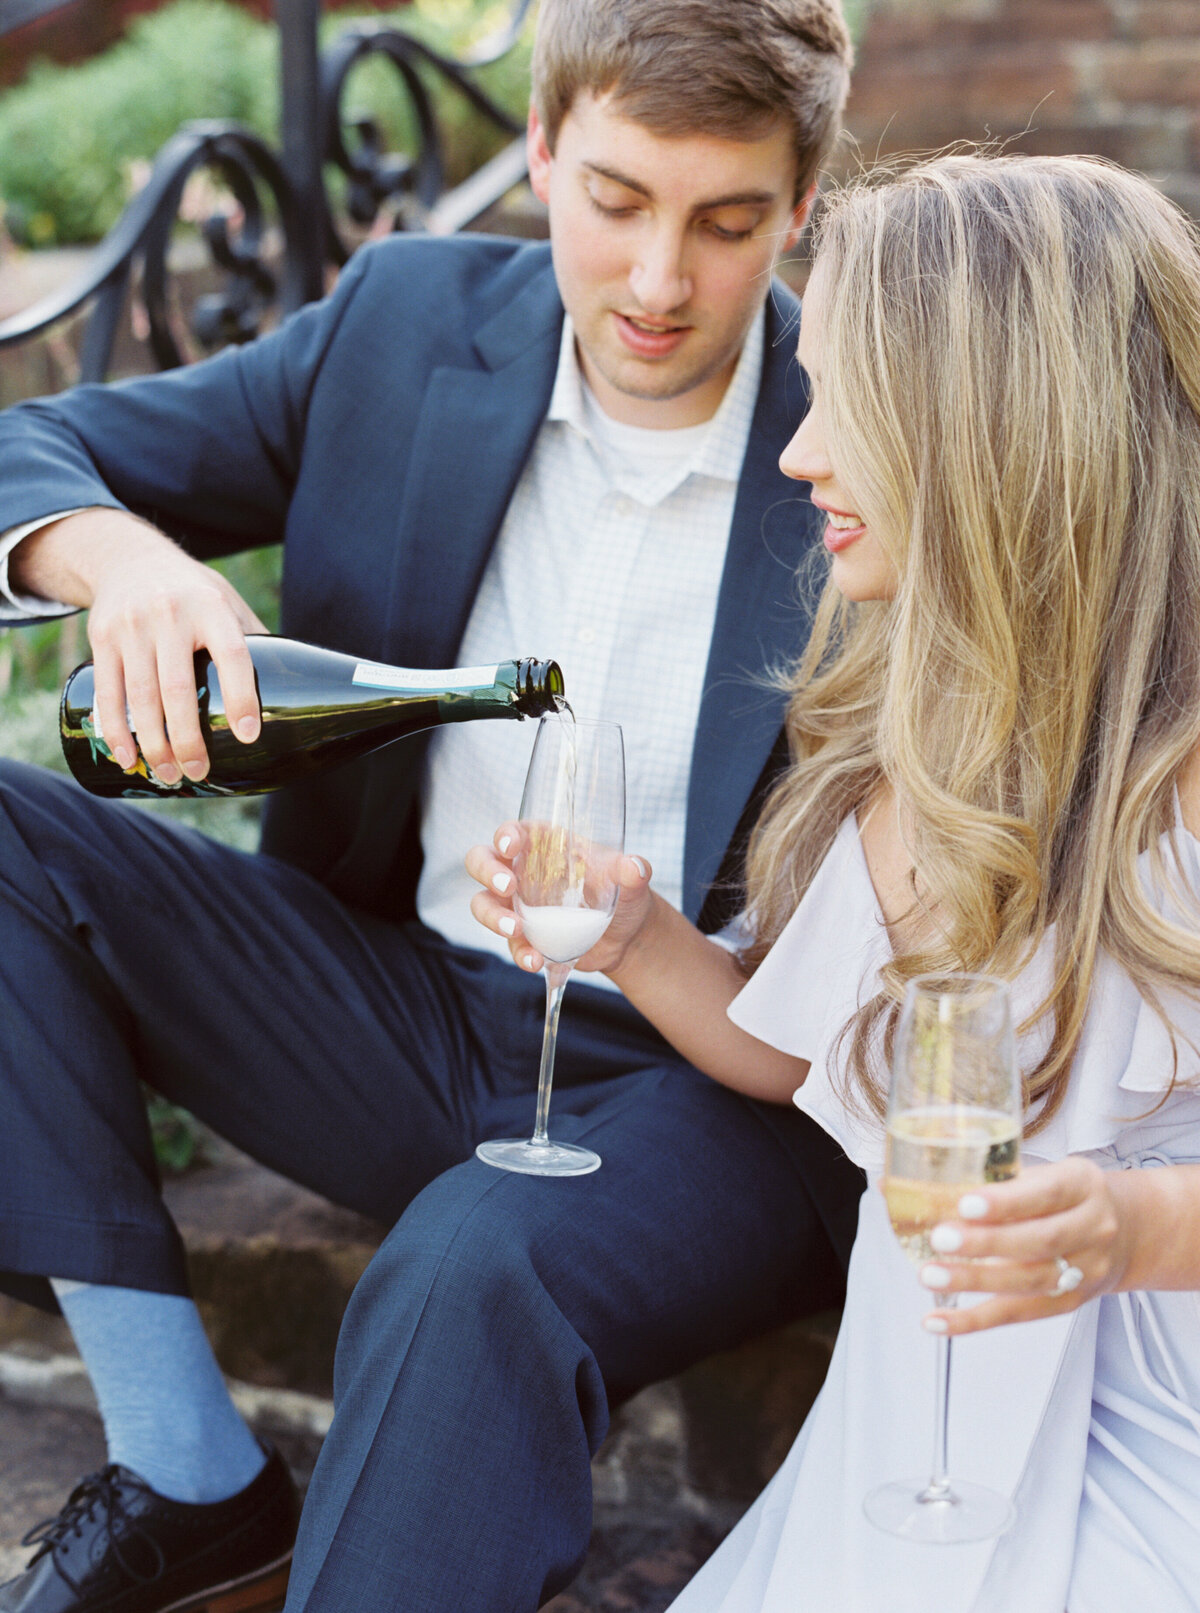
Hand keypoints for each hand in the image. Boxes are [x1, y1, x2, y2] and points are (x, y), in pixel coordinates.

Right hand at [20, 510, 266, 783]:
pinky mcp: (102, 638)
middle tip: (199, 771)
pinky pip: (107, 692)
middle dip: (187, 738)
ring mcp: (132, 626)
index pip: (232, 656)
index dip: (241, 697)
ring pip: (140, 696)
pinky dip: (115, 730)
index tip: (248, 735)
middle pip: (178, 688)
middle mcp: (169, 614)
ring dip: (153, 744)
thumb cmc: (193, 592)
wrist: (130, 559)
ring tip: (169, 775)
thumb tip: (293, 689)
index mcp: (211, 607)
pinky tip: (127, 758)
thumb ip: (253, 639)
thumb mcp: (227, 601)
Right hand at [465, 825, 654, 973]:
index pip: (514, 830)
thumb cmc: (625, 895)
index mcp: (547, 845)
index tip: (511, 845)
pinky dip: (518, 952)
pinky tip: (535, 960)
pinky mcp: (523, 936)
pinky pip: (509, 942)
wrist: (628, 938)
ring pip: (483, 903)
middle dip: (487, 872)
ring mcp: (519, 905)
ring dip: (492, 916)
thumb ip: (633, 872)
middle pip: (482, 860)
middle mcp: (524, 871)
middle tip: (507, 887)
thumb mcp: (633, 882)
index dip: (505, 834)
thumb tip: (635, 867)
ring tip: (515, 930)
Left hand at [915, 1156, 1132, 1335]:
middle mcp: (1090, 1229)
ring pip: (1027, 1282)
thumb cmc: (1067, 1194)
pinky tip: (935, 1321)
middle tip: (939, 1238)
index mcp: (1082, 1185)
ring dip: (974, 1282)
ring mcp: (1084, 1271)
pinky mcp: (1068, 1303)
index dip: (1005, 1202)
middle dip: (985, 1243)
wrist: (1131, 1230)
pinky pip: (1018, 1315)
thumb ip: (993, 1177)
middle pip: (1037, 1242)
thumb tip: (901, 1184)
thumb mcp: (1047, 1171)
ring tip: (929, 1277)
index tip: (965, 1203)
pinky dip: (973, 1321)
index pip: (1045, 1194)